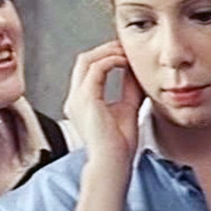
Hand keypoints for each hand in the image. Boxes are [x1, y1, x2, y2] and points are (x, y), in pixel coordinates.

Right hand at [63, 40, 143, 166]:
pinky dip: (111, 61)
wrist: (114, 164)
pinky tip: (125, 62)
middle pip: (84, 60)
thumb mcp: (127, 108)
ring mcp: (77, 98)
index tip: (124, 53)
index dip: (105, 56)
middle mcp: (75, 99)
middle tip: (125, 46)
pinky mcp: (86, 99)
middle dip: (106, 49)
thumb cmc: (119, 145)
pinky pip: (97, 68)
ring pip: (87, 59)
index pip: (87, 69)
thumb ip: (129, 88)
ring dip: (108, 52)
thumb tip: (135, 70)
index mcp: (81, 102)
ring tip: (126, 52)